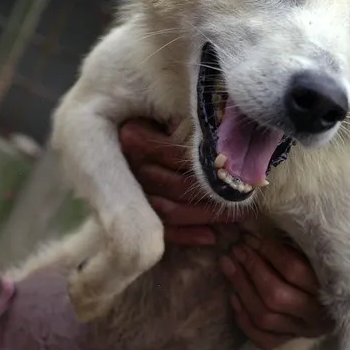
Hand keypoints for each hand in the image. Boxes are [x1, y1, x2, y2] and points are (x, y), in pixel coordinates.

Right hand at [119, 117, 236, 244]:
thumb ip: (181, 123)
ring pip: (170, 211)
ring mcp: (127, 194)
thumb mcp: (160, 114)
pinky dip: (186, 235)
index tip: (237, 170)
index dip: (209, 166)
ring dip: (204, 216)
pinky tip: (209, 236)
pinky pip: (159, 229)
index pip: (178, 158)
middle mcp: (128, 168)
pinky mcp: (128, 214)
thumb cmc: (145, 123)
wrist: (104, 142)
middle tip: (245, 196)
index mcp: (133, 139)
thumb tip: (217, 139)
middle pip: (177, 187)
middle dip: (214, 194)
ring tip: (234, 216)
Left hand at [221, 233, 331, 349]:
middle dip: (251, 269)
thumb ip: (289, 243)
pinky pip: (261, 338)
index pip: (294, 270)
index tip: (251, 237)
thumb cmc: (320, 266)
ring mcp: (302, 332)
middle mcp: (317, 316)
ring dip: (241, 288)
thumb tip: (250, 230)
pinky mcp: (287, 342)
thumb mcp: (312, 252)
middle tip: (236, 250)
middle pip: (275, 296)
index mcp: (332, 289)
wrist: (337, 300)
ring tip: (227, 264)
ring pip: (264, 317)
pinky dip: (243, 318)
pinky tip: (233, 296)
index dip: (268, 251)